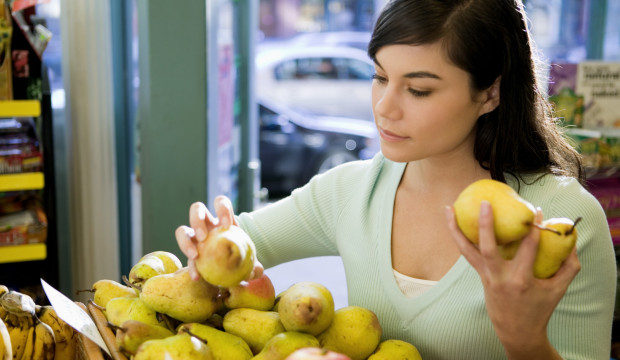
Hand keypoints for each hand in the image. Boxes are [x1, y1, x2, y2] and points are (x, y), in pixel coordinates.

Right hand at [175, 195, 263, 280]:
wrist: (232, 268)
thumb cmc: (242, 257)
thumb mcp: (250, 260)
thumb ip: (254, 265)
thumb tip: (258, 271)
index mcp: (223, 219)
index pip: (221, 202)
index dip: (222, 209)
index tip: (227, 225)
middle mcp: (207, 224)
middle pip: (197, 209)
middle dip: (197, 220)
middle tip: (204, 237)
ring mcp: (195, 237)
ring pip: (182, 230)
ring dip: (186, 241)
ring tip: (195, 255)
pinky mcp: (190, 253)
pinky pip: (185, 257)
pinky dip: (191, 268)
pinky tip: (197, 277)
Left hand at [445, 201, 579, 358]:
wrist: (516, 331)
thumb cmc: (539, 308)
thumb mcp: (558, 290)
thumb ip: (568, 266)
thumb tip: (570, 240)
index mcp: (522, 280)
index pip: (527, 248)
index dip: (532, 228)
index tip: (535, 210)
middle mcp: (500, 277)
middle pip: (488, 248)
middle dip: (485, 225)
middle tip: (484, 203)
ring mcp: (486, 276)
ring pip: (466, 250)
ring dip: (455, 229)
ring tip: (448, 208)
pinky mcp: (479, 275)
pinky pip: (466, 253)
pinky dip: (458, 237)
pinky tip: (451, 221)